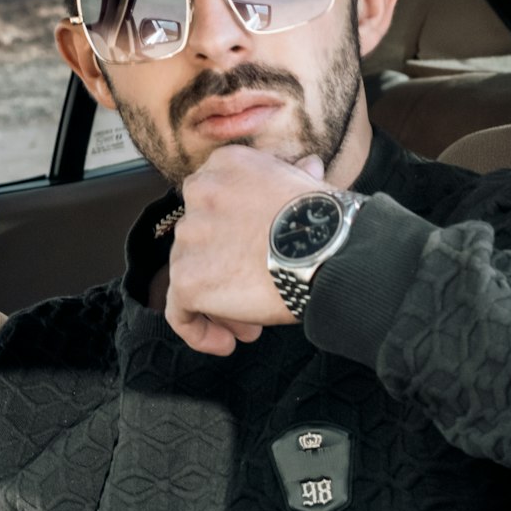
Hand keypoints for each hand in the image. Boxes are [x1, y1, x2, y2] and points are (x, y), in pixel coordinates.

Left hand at [164, 148, 330, 355]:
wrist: (331, 251)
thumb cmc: (328, 222)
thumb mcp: (309, 184)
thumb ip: (293, 175)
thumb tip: (306, 167)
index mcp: (224, 166)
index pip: (213, 206)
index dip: (231, 237)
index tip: (256, 258)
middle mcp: (199, 195)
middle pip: (200, 244)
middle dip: (226, 272)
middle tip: (255, 296)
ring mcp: (189, 238)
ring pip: (190, 278)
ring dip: (219, 303)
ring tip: (252, 326)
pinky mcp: (188, 279)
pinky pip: (179, 313)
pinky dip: (197, 331)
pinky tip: (225, 344)